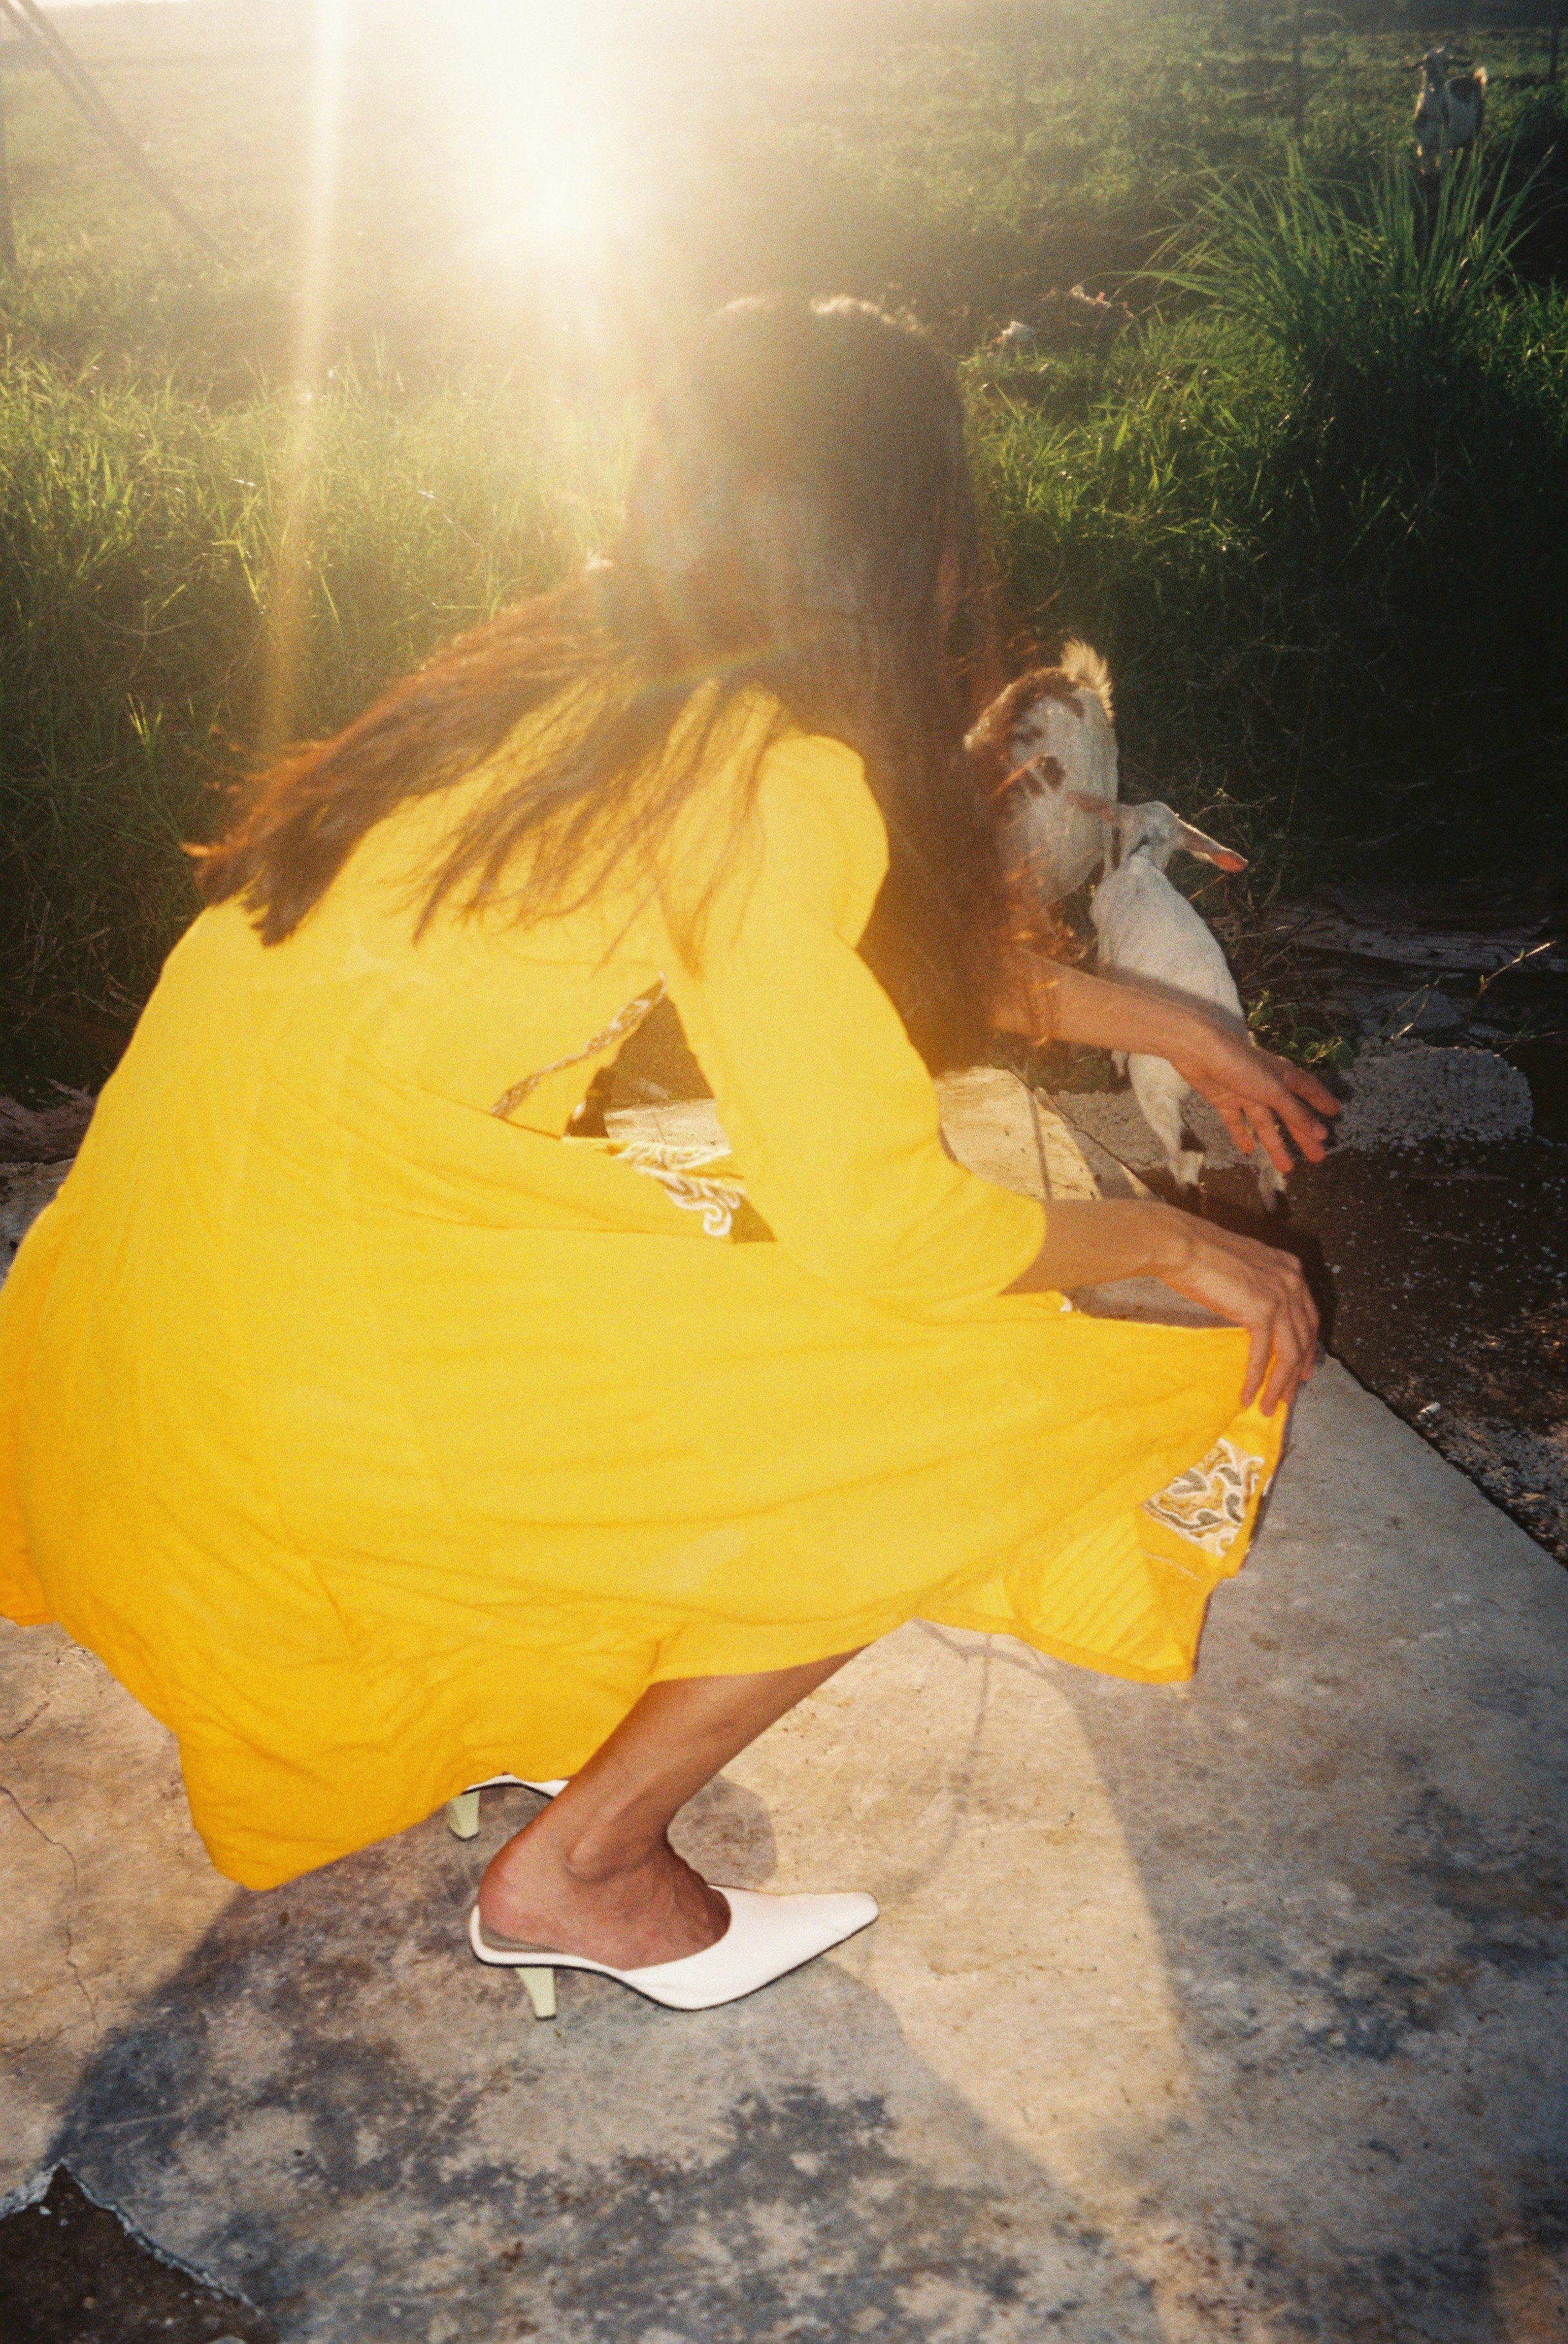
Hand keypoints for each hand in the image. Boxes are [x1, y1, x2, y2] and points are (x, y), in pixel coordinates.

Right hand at [1150, 1210, 1319, 1415]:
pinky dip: (1256, 1379)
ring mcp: (1280, 1297)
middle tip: (1290, 1394)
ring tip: (1268, 1405)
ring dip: (1279, 1384)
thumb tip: (1254, 1306)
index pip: (1308, 1316)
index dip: (1308, 1346)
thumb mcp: (1242, 1265)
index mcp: (1289, 1268)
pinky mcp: (1261, 1312)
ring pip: (1289, 1352)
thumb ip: (1257, 1284)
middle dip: (1298, 1370)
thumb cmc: (1200, 1252)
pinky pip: (1263, 1355)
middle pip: (1305, 1337)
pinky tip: (1248, 1395)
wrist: (1183, 1246)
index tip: (1303, 1368)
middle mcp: (1292, 1281)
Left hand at [1164, 1013, 1339, 1179]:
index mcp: (1283, 1076)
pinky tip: (1249, 1151)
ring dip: (1275, 1145)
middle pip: (1289, 1115)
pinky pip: (1236, 1121)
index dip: (1322, 1101)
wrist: (1199, 1052)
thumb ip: (1295, 1113)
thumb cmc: (1241, 1066)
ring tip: (1288, 1168)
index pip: (1309, 1090)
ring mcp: (1245, 1093)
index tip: (1335, 1113)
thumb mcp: (1273, 1091)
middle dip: (1303, 1136)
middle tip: (1317, 1157)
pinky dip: (1242, 1135)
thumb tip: (1321, 1133)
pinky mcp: (1224, 1100)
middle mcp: (1267, 1085)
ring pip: (1264, 1123)